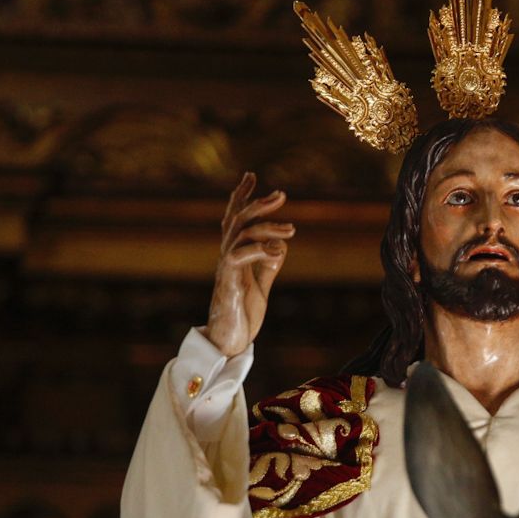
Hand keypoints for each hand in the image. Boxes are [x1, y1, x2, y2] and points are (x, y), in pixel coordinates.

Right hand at [205, 172, 292, 356]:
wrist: (229, 342)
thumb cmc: (242, 315)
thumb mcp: (261, 286)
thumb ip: (268, 265)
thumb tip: (280, 245)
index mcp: (235, 255)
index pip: (235, 218)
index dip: (242, 196)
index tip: (251, 175)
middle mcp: (227, 257)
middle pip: (238, 220)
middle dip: (258, 203)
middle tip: (282, 194)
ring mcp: (226, 269)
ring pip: (241, 235)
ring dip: (268, 228)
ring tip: (292, 230)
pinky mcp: (228, 283)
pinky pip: (240, 257)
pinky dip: (260, 250)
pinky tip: (278, 250)